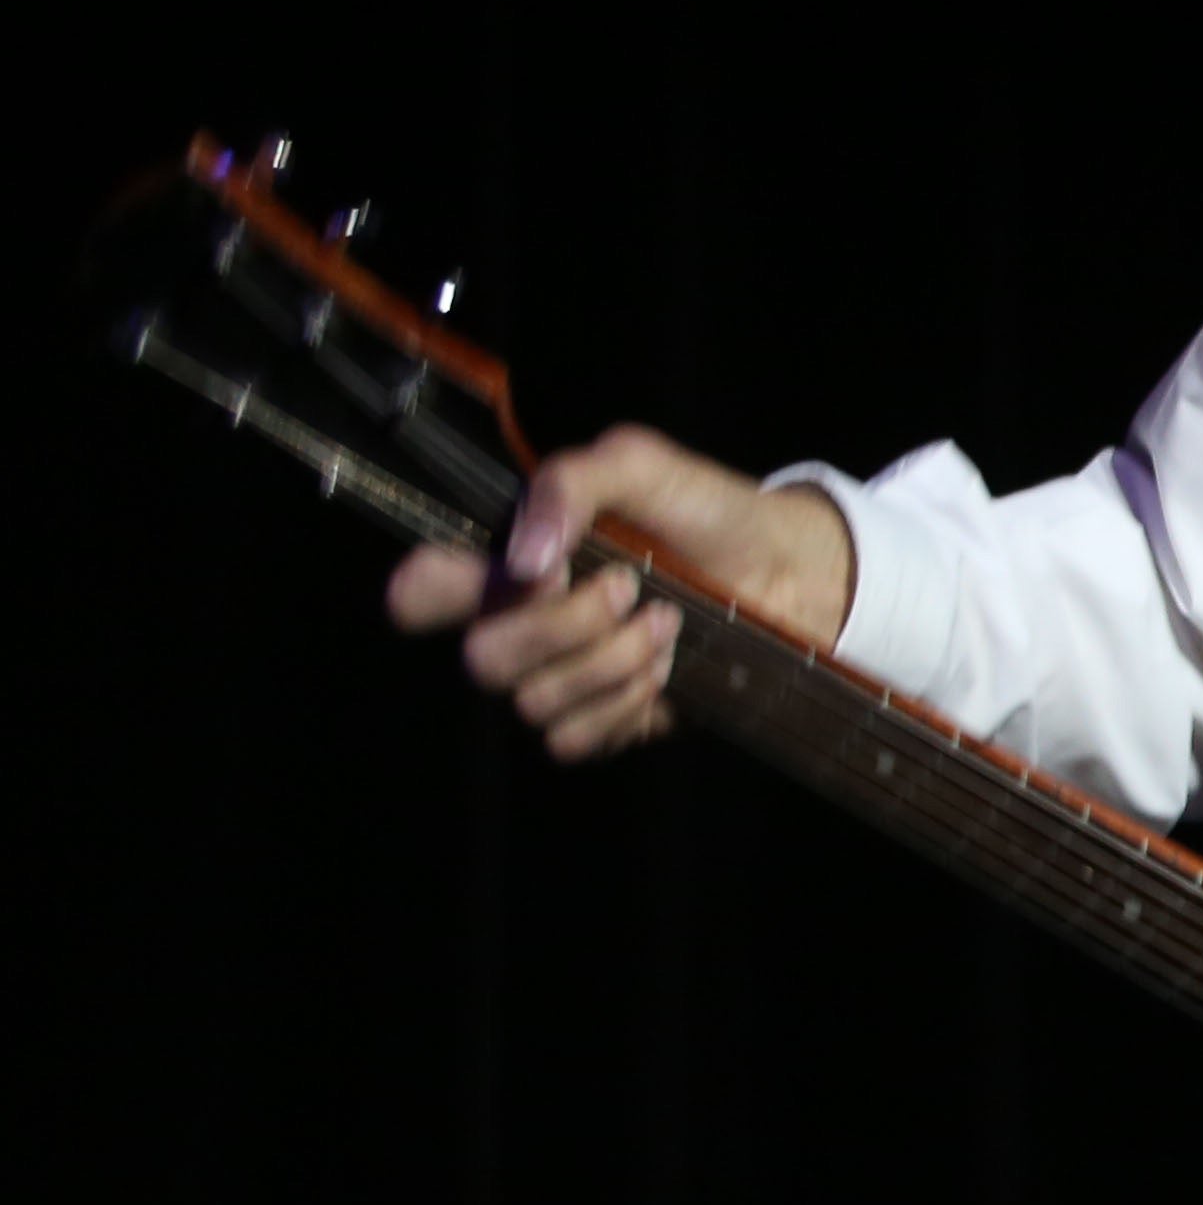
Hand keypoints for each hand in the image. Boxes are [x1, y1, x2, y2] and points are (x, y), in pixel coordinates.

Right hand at [385, 425, 854, 763]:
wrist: (785, 574)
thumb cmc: (705, 513)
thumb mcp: (639, 466)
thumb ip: (570, 483)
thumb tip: (522, 558)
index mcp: (508, 562)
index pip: (416, 592)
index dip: (430, 591)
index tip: (522, 571)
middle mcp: (518, 626)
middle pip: (480, 658)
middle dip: (563, 626)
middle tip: (627, 586)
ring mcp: (557, 681)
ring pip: (534, 702)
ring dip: (612, 659)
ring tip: (666, 621)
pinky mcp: (601, 723)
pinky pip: (575, 738)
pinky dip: (627, 702)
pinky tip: (668, 667)